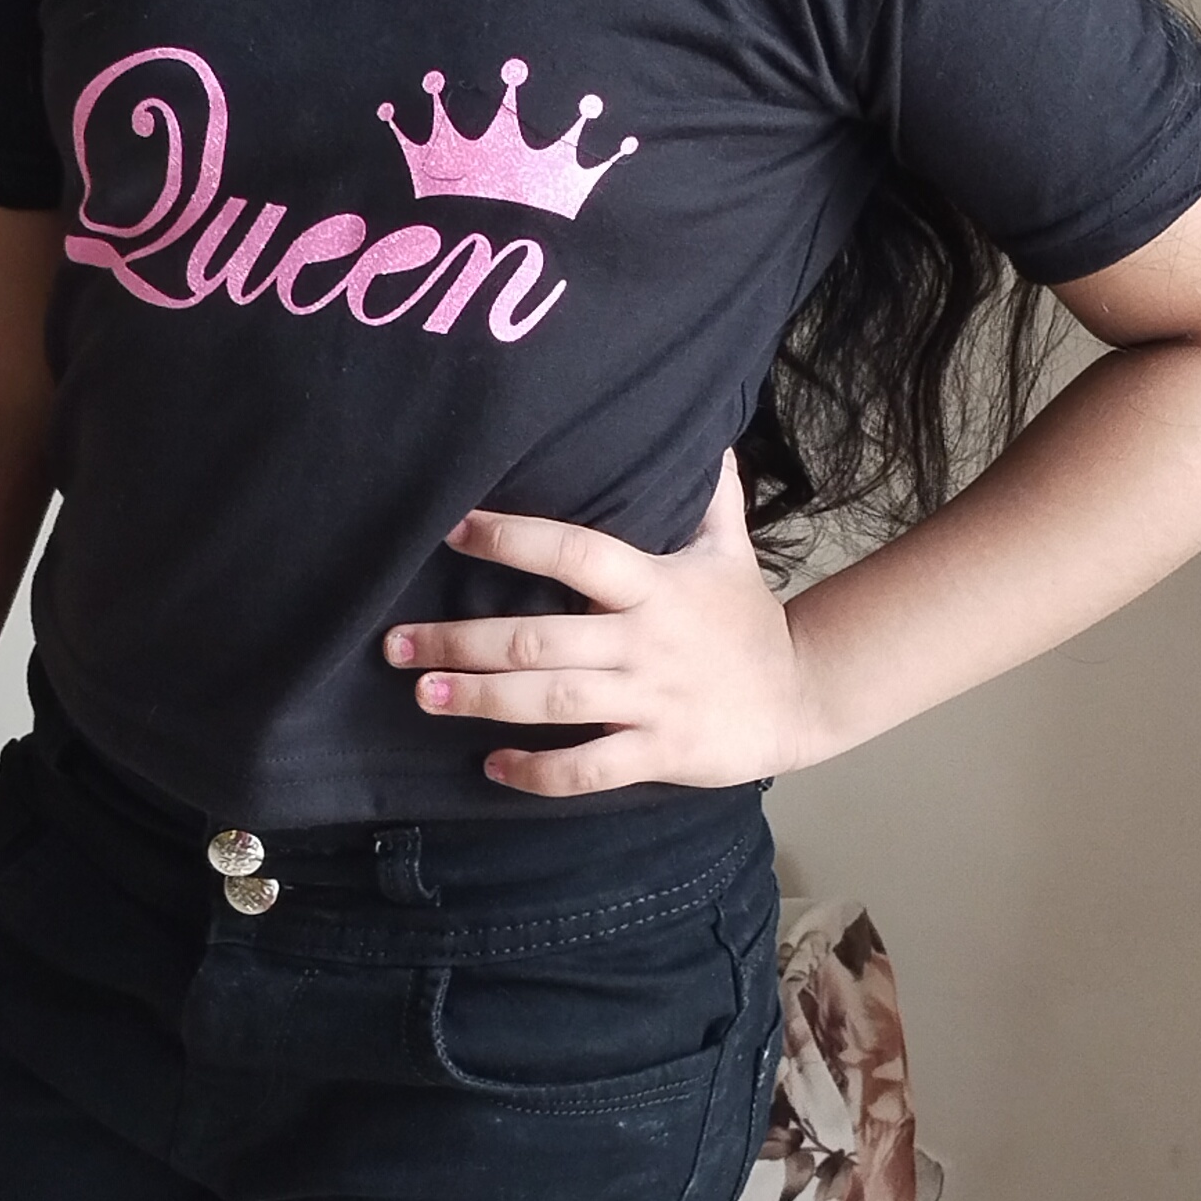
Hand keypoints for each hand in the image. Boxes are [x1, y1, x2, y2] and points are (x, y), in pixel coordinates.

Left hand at [384, 458, 830, 795]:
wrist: (803, 697)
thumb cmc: (747, 619)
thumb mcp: (729, 549)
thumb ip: (708, 493)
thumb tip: (705, 427)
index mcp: (656, 584)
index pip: (577, 551)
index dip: (515, 538)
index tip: (453, 528)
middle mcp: (647, 641)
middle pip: (543, 638)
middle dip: (464, 641)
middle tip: (398, 643)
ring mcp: (653, 701)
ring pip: (556, 702)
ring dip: (485, 700)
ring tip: (424, 696)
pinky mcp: (662, 753)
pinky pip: (591, 768)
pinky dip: (540, 772)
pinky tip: (492, 767)